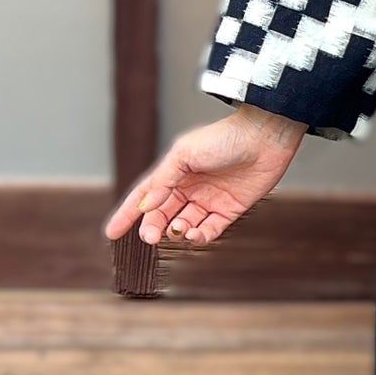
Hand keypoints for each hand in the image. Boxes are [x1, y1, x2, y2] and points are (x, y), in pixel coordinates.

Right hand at [102, 105, 307, 246]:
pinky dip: (201, 236)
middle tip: (149, 237)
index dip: (127, 214)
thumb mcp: (185, 154)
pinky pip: (210, 229)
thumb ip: (164, 180)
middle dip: (153, 228)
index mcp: (174, 172)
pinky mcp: (230, 210)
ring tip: (178, 231)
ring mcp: (209, 200)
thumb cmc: (223, 138)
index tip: (112, 233)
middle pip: (163, 215)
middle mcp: (190, 188)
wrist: (263, 137)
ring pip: (185, 225)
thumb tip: (145, 205)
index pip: (144, 197)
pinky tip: (195, 235)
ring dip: (178, 232)